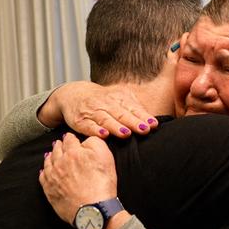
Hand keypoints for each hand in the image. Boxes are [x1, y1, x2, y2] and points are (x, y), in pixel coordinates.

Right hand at [38, 81, 157, 138]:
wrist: (74, 94)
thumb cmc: (105, 100)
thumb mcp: (121, 99)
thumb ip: (136, 109)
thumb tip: (154, 122)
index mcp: (119, 99)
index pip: (133, 109)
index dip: (143, 117)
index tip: (152, 125)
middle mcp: (106, 104)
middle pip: (121, 114)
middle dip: (133, 122)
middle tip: (144, 129)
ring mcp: (93, 112)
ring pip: (106, 120)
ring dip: (116, 127)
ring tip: (126, 133)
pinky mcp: (80, 121)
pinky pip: (88, 126)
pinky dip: (95, 130)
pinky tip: (103, 135)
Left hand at [39, 133, 117, 224]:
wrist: (93, 208)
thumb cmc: (102, 183)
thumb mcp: (106, 156)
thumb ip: (95, 142)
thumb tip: (86, 139)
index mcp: (73, 152)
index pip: (70, 140)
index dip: (71, 137)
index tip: (71, 137)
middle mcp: (60, 163)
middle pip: (57, 150)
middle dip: (59, 145)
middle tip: (60, 143)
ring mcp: (53, 177)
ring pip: (48, 162)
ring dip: (50, 156)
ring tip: (50, 154)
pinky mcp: (50, 190)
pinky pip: (43, 177)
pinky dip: (43, 172)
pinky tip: (44, 171)